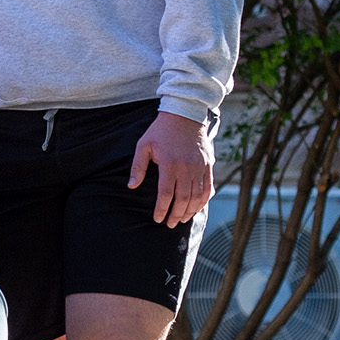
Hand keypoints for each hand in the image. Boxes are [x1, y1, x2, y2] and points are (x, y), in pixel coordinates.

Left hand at [129, 110, 212, 226]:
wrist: (185, 115)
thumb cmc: (160, 131)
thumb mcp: (143, 146)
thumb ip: (138, 167)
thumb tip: (131, 186)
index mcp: (170, 165)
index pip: (166, 194)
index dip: (162, 209)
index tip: (158, 219)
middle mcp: (187, 168)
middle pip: (183, 199)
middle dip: (176, 215)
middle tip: (170, 224)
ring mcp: (200, 167)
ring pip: (198, 196)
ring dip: (190, 211)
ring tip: (182, 219)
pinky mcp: (208, 165)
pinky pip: (209, 187)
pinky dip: (204, 200)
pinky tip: (197, 207)